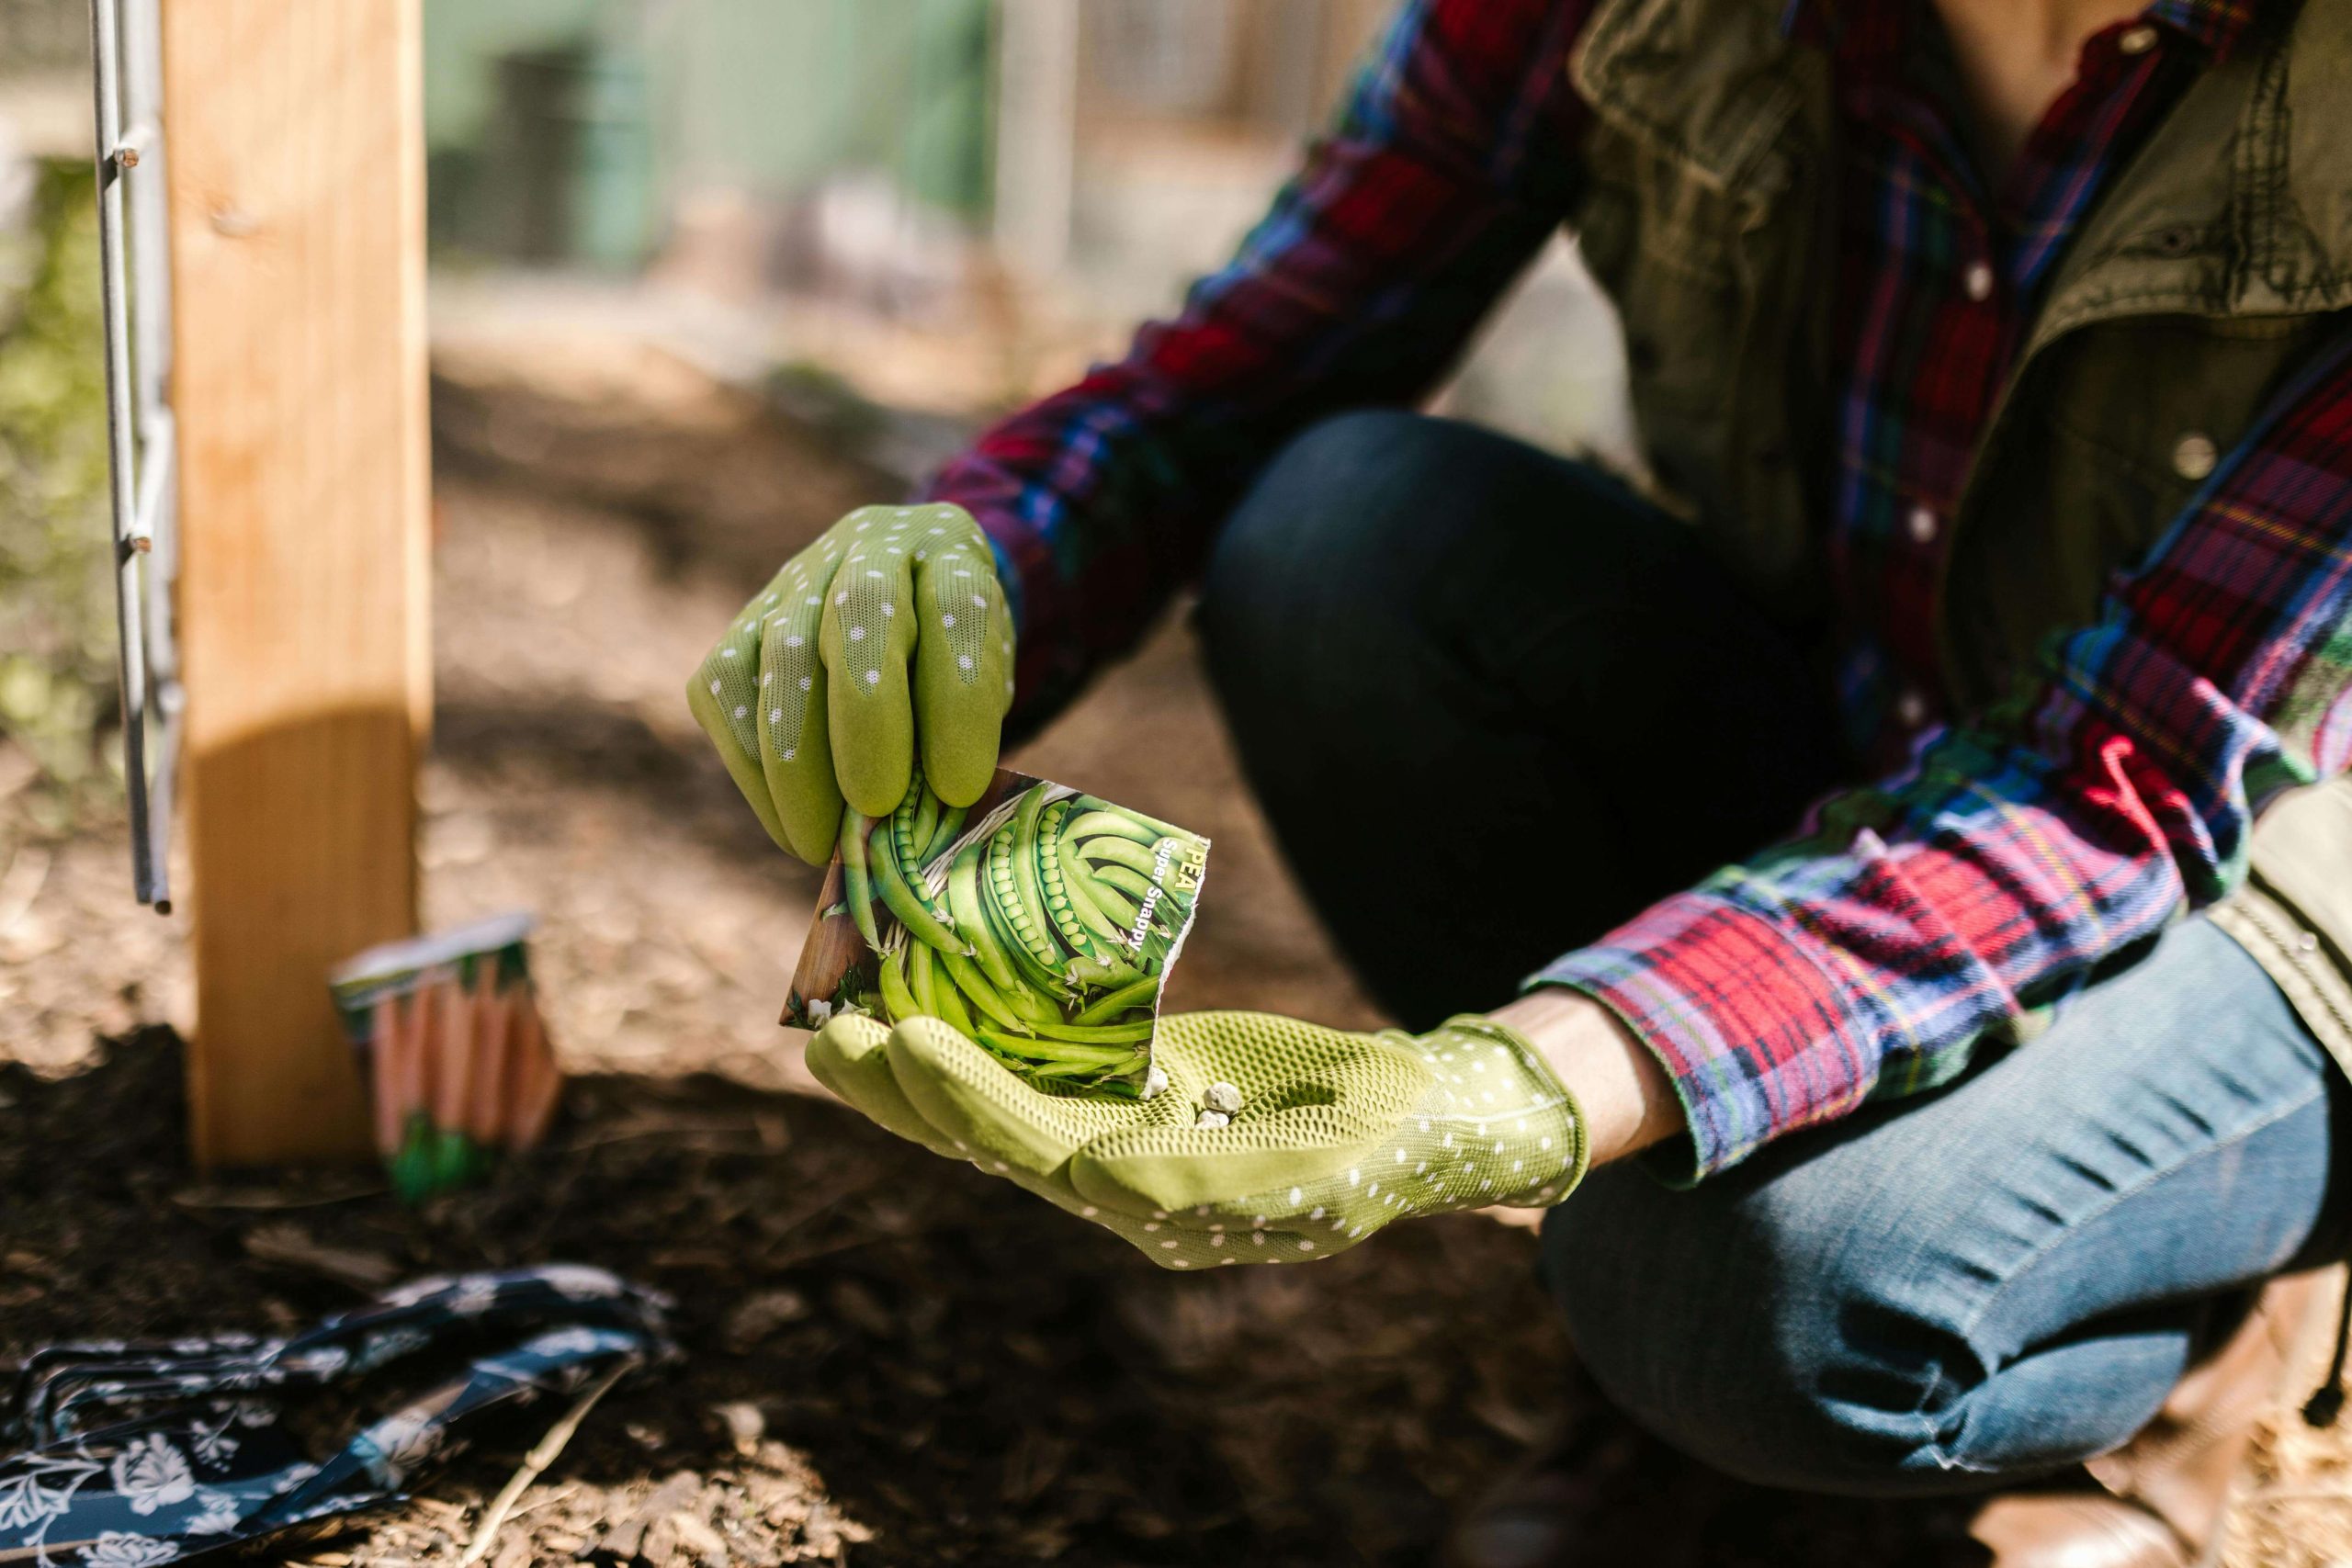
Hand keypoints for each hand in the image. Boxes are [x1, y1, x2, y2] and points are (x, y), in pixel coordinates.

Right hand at [689, 503, 1012, 862]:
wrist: (907, 603)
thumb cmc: (954, 664)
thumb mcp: (985, 686)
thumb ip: (960, 735)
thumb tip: (918, 825)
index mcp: (949, 552)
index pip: (956, 607)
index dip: (957, 698)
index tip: (959, 787)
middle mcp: (868, 549)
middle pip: (859, 615)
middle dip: (866, 722)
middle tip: (876, 807)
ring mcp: (794, 582)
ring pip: (780, 659)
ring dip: (798, 765)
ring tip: (823, 843)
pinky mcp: (738, 628)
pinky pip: (725, 693)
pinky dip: (755, 770)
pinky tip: (791, 824)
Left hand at [806, 1010, 1585, 1268]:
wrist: (1417, 1122)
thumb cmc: (1378, 1139)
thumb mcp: (1312, 1169)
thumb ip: (1207, 1182)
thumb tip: (1098, 1182)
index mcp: (1157, 1207)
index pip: (1039, 1156)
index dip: (968, 1104)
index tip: (907, 1044)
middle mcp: (1120, 1179)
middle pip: (990, 1136)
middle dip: (907, 1093)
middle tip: (825, 1036)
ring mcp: (1121, 1135)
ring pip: (996, 1103)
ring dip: (917, 1070)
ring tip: (839, 1024)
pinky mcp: (1130, 1093)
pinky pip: (1037, 1069)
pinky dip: (975, 1040)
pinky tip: (922, 1005)